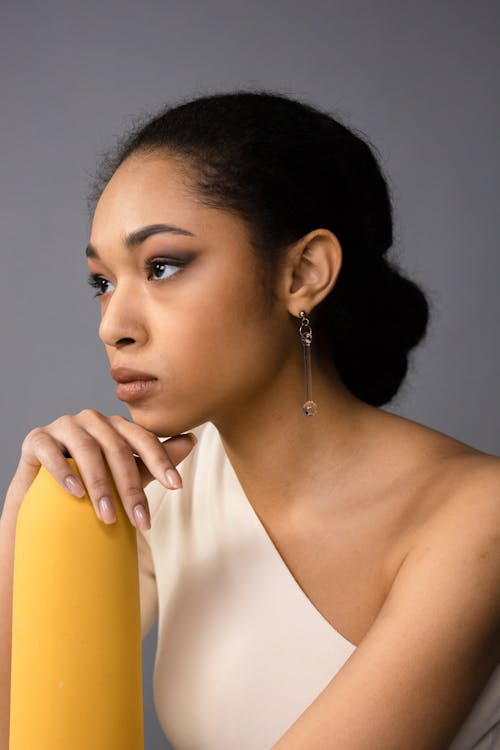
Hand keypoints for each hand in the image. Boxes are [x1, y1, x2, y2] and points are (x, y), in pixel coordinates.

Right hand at [5, 409, 196, 530]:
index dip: (161, 461)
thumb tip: (191, 440)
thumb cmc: (92, 484)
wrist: (45, 496)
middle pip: (117, 449)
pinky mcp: (37, 439)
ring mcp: (63, 427)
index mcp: (117, 426)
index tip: (176, 486)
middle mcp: (92, 420)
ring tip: (108, 517)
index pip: (143, 439)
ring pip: (87, 450)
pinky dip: (64, 471)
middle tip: (140, 521)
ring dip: (100, 486)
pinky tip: (74, 493)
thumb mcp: (127, 476)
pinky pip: (51, 450)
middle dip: (131, 487)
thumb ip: (154, 461)